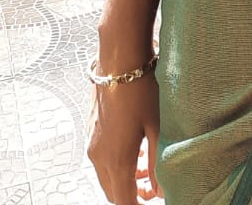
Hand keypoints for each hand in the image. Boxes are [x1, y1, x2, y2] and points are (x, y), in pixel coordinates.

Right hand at [87, 72, 162, 203]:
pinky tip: (135, 149)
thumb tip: (161, 190)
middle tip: (152, 188)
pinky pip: (102, 161)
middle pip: (113, 194)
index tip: (153, 201)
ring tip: (146, 168)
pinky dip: (117, 165)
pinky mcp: (90, 133)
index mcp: (116, 160)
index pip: (123, 202)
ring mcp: (92, 145)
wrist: (118, 61)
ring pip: (107, 177)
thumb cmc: (141, 91)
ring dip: (125, 181)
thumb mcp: (157, 127)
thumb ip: (158, 163)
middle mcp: (99, 158)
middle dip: (131, 197)